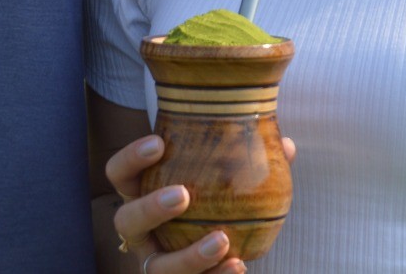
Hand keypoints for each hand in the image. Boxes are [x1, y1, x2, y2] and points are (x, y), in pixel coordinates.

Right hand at [106, 134, 295, 273]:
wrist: (210, 258)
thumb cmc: (209, 206)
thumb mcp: (218, 183)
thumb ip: (247, 162)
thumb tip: (286, 146)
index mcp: (141, 195)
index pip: (119, 174)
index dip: (131, 158)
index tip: (159, 142)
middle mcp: (141, 232)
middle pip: (125, 220)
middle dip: (150, 208)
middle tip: (183, 195)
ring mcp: (157, 262)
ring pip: (158, 267)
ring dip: (188, 255)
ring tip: (221, 240)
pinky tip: (238, 265)